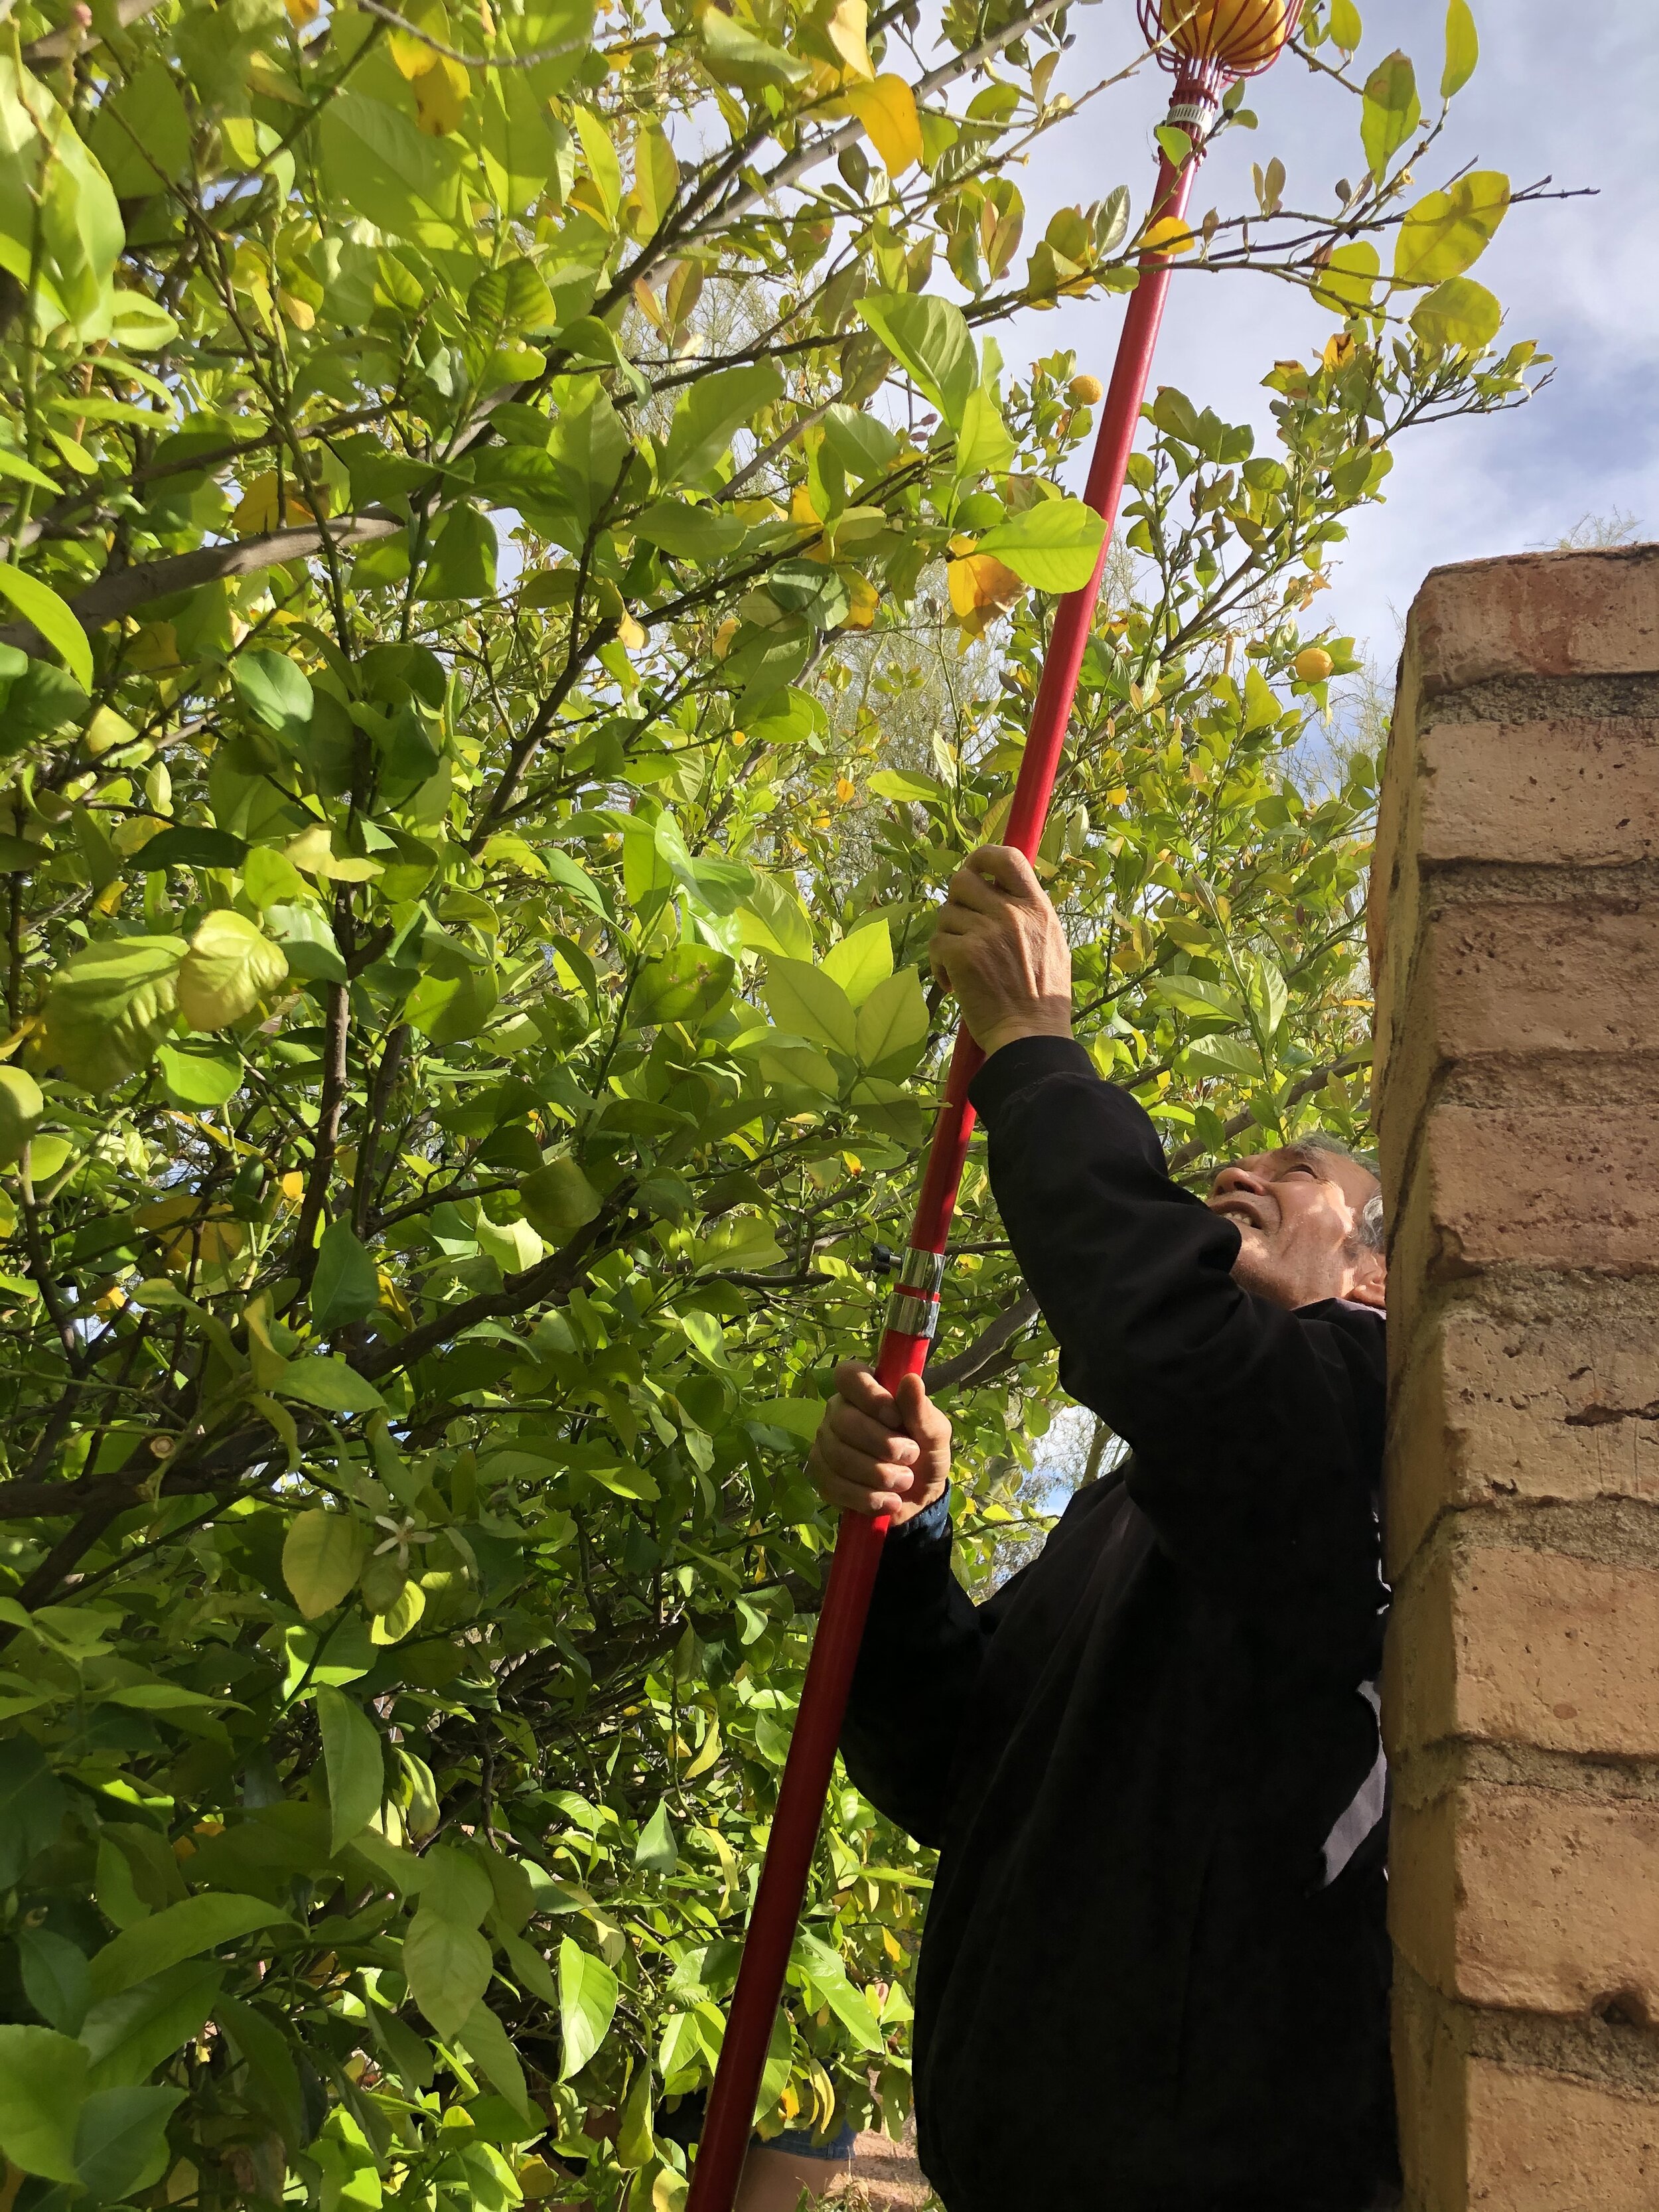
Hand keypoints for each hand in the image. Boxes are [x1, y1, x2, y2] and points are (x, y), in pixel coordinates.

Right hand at [808, 1358, 951, 1523]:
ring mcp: (825, 1443)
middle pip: (843, 1420)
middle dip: (882, 1444)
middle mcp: (838, 1411)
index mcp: (865, 1389)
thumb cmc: (925, 1454)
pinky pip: (833, 1485)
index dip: (869, 1396)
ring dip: (877, 1474)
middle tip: (911, 1456)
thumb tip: (911, 1380)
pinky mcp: (820, 1474)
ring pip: (838, 1455)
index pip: (849, 1376)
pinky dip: (866, 1497)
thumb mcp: (935, 1433)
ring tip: (905, 1482)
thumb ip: (921, 1410)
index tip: (896, 1418)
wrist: (918, 1498)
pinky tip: (889, 1502)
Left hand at [930, 844, 1071, 1059]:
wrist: (1030, 1036)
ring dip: (948, 939)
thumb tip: (1002, 894)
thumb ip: (1028, 915)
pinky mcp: (962, 955)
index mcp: (1036, 907)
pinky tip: (954, 984)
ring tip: (962, 965)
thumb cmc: (1043, 998)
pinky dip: (939, 965)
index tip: (975, 871)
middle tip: (963, 930)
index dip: (982, 858)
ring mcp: (985, 933)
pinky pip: (936, 944)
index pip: (1006, 858)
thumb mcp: (1052, 944)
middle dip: (956, 904)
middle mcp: (1010, 913)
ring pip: (945, 915)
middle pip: (962, 881)